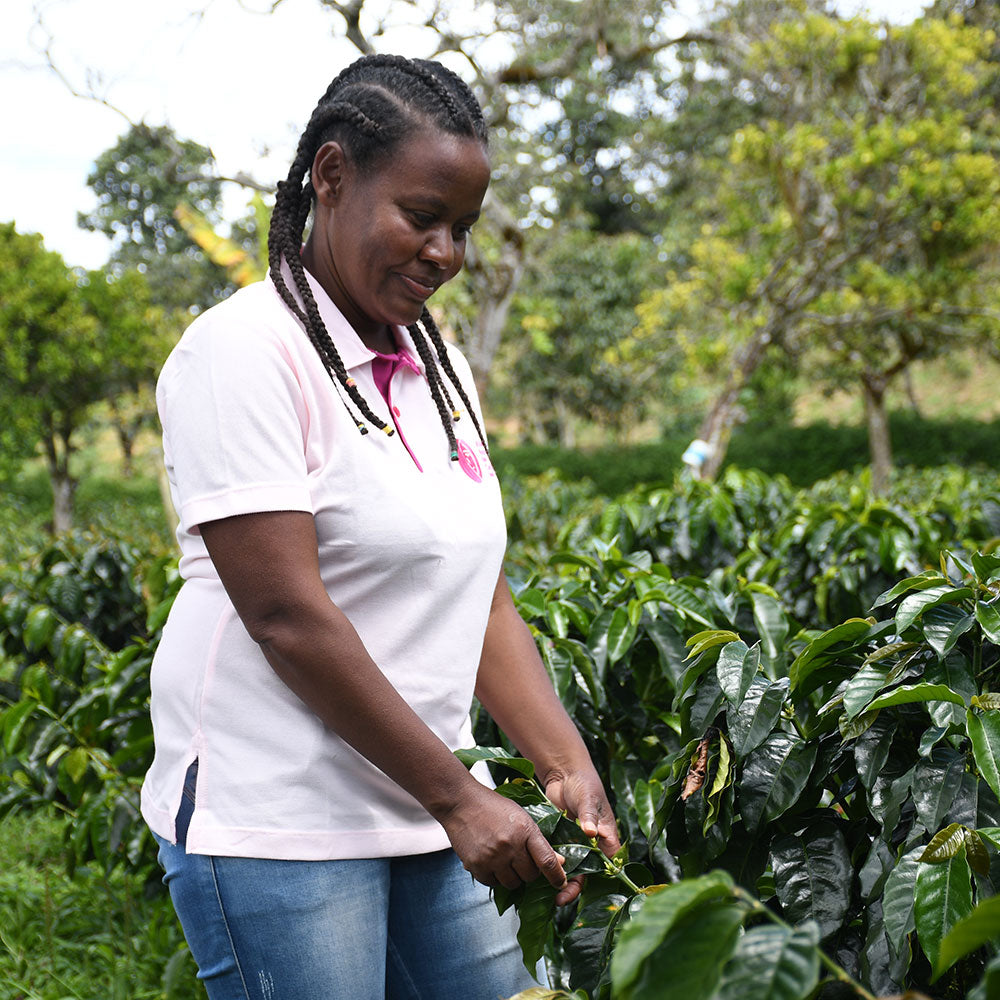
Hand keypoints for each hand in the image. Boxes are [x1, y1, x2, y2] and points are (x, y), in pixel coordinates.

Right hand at [438, 781, 568, 893]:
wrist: (461, 802)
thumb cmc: (494, 807)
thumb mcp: (521, 818)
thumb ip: (539, 841)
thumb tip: (560, 862)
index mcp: (525, 830)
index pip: (547, 860)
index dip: (557, 876)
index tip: (560, 884)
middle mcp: (510, 846)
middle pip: (530, 876)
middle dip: (529, 872)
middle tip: (521, 861)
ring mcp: (492, 857)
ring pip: (512, 884)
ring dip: (512, 876)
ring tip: (505, 860)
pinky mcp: (476, 865)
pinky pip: (492, 884)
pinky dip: (494, 877)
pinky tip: (491, 861)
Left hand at [544, 765, 620, 906]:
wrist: (564, 773)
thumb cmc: (584, 784)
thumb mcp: (588, 798)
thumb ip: (589, 815)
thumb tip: (591, 832)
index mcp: (605, 837)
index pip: (606, 864)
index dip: (595, 878)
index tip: (580, 888)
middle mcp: (591, 845)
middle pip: (586, 872)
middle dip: (573, 887)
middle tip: (560, 898)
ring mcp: (574, 844)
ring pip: (570, 869)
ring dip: (560, 881)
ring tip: (548, 894)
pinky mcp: (559, 840)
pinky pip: (556, 858)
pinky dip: (549, 867)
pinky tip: (538, 876)